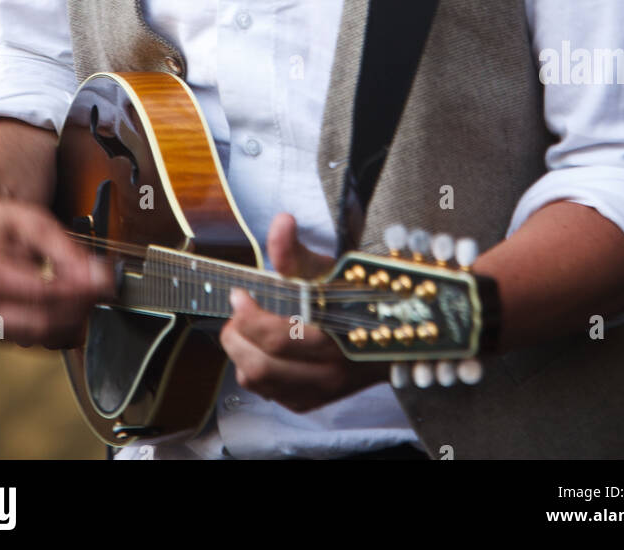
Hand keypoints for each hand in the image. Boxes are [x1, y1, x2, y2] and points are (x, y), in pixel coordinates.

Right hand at [0, 186, 114, 349]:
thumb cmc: (0, 224)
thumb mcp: (34, 223)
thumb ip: (67, 251)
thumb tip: (99, 278)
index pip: (40, 294)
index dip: (78, 292)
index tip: (105, 283)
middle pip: (42, 322)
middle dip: (79, 308)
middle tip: (102, 288)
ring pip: (43, 338)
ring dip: (73, 319)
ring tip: (86, 291)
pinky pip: (39, 343)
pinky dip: (62, 328)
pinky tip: (69, 304)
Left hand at [219, 212, 382, 412]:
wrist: (387, 334)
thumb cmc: (351, 297)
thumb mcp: (325, 270)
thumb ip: (295, 250)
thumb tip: (282, 220)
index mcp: (334, 336)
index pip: (277, 337)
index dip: (248, 316)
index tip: (238, 295)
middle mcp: (327, 372)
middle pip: (260, 365)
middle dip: (236, 336)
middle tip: (236, 314)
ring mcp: (317, 391)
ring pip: (259, 382)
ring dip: (240, 354)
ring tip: (244, 331)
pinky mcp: (309, 402)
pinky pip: (267, 393)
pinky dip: (254, 371)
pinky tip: (261, 350)